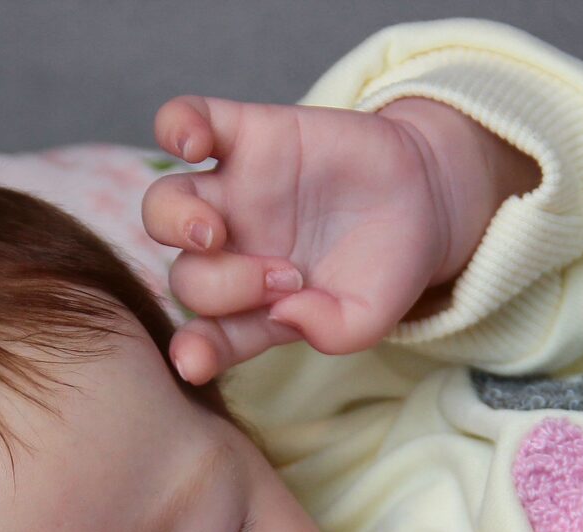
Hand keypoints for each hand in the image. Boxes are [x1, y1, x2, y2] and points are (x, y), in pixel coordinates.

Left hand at [141, 95, 534, 384]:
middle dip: (225, 286)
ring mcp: (232, 195)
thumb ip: (332, 329)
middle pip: (187, 278)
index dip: (194, 351)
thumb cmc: (387, 266)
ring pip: (163, 207)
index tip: (194, 361)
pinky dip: (176, 126)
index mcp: (252, 310)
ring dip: (176, 222)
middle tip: (286, 277)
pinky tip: (194, 143)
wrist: (420, 196)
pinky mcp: (246, 136)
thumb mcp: (371, 314)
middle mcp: (231, 255)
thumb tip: (283, 313)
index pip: (208, 338)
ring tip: (214, 231)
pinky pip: (184, 120)